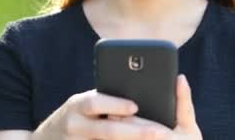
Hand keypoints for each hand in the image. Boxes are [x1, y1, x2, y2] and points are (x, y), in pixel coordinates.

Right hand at [31, 74, 201, 139]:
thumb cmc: (74, 119)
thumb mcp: (82, 106)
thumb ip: (103, 102)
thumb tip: (137, 101)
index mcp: (77, 105)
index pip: (95, 102)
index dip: (115, 104)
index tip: (135, 107)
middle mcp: (74, 125)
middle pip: (107, 130)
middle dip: (136, 131)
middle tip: (160, 132)